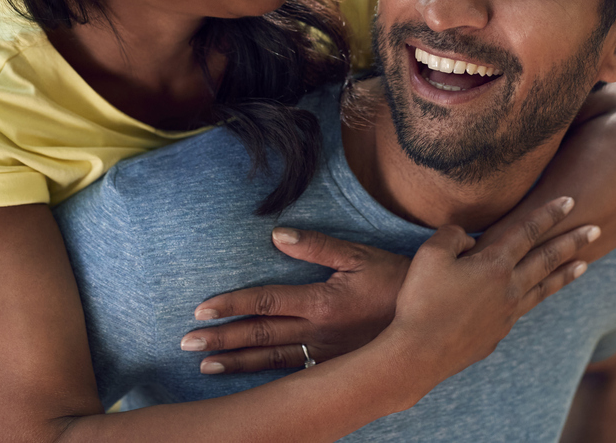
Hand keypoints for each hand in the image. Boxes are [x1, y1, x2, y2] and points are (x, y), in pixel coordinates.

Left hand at [181, 229, 409, 373]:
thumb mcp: (360, 256)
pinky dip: (266, 378)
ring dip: (237, 362)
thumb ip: (317, 246)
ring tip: (205, 365)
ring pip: (272, 360)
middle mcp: (317, 333)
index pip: (266, 302)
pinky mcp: (334, 366)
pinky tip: (247, 380)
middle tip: (186, 342)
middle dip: (221, 339)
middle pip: (260, 336)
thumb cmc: (395, 281)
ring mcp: (325, 354)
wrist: (429, 321)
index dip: (232, 305)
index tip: (201, 310)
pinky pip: (294, 374)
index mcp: (321, 303)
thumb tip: (279, 235)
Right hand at [387, 196, 598, 382]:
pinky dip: (533, 299)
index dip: (549, 213)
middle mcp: (509, 288)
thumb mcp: (431, 254)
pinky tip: (531, 298)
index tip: (570, 200)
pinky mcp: (496, 335)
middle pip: (547, 259)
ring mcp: (506, 314)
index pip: (528, 231)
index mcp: (495, 264)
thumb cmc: (420, 300)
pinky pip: (521, 311)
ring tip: (585, 265)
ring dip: (565, 275)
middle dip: (573, 241)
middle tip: (596, 229)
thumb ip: (453, 235)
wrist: (418, 353)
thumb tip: (469, 239)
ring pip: (544, 289)